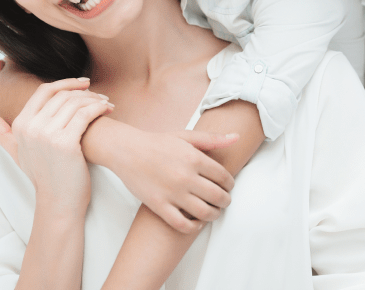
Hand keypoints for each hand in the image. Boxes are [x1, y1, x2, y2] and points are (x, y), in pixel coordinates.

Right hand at [0, 77, 112, 214]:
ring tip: (106, 103)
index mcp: (20, 125)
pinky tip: (107, 109)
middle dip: (84, 92)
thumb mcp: (18, 153)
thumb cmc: (44, 176)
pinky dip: (99, 108)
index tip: (82, 84)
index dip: (65, 83)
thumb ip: (3, 134)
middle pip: (62, 95)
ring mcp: (47, 135)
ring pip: (76, 102)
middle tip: (99, 95)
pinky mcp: (65, 142)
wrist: (58, 201)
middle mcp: (30, 127)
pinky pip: (86, 114)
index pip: (44, 91)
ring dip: (95, 99)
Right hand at [109, 129, 238, 233]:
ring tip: (214, 212)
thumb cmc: (158, 143)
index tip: (229, 186)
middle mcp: (186, 177)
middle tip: (224, 201)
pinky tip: (196, 222)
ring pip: (203, 212)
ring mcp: (172, 193)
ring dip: (214, 215)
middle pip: (217, 196)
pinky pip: (181, 224)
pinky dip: (193, 227)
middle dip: (225, 201)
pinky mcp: (159, 205)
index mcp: (194, 158)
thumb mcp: (186, 136)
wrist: (127, 151)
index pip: (224, 176)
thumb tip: (236, 137)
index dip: (230, 184)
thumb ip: (212, 139)